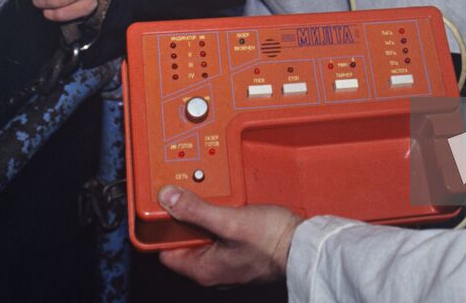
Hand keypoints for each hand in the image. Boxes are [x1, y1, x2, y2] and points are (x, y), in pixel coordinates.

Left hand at [157, 186, 300, 286]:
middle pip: (185, 241)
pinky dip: (221, 218)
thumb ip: (195, 210)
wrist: (304, 244)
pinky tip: (230, 205)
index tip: (163, 206)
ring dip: (205, 215)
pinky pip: (221, 235)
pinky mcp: (242, 252)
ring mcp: (228, 261)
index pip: (166, 251)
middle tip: (191, 196)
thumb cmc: (270, 240)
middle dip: (186, 217)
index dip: (161, 229)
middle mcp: (213, 269)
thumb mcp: (228, 220)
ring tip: (213, 198)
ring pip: (204, 236)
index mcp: (202, 269)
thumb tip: (167, 199)